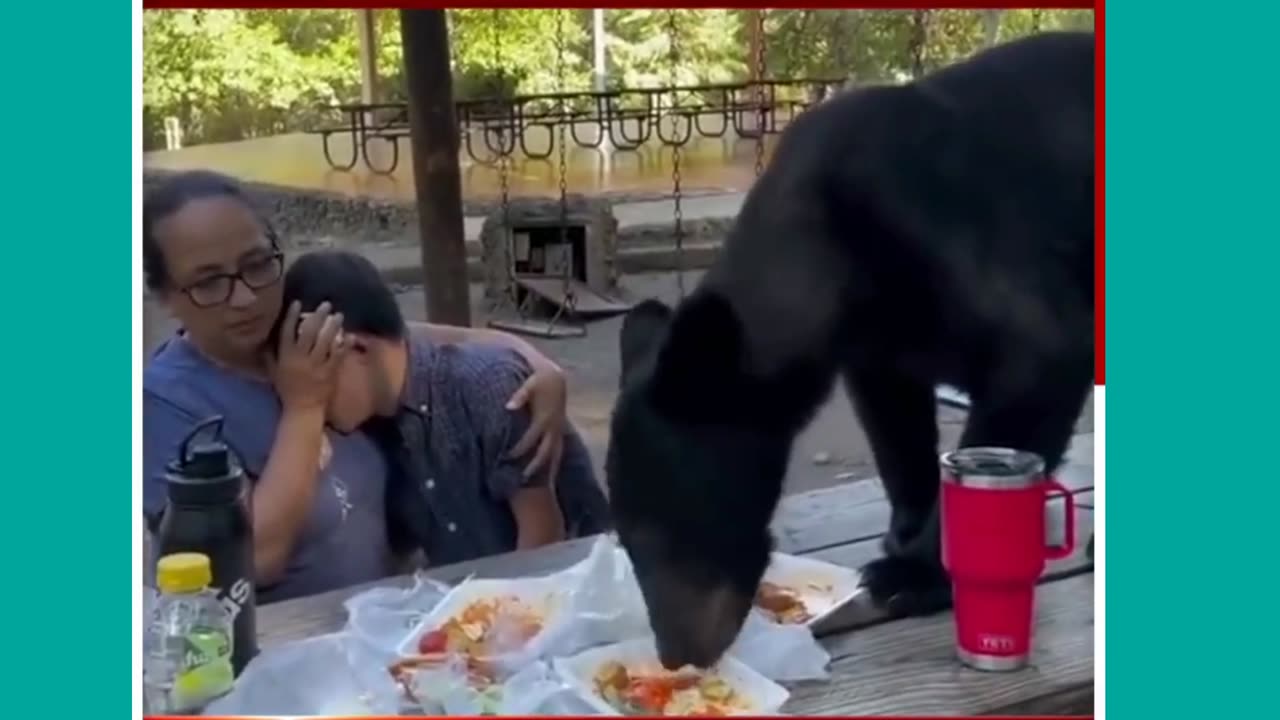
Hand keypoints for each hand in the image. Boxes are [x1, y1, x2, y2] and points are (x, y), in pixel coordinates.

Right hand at [271, 301, 345, 413]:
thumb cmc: (286, 389)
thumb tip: (266, 337)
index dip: (292, 316)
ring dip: (333, 327)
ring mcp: (317, 365)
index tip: (297, 303)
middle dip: (318, 316)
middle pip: (309, 333)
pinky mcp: (330, 372)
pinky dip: (344, 345)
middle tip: (326, 304)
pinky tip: (350, 335)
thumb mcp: (273, 371)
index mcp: (286, 357)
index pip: (287, 332)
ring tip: (339, 315)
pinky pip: (338, 356)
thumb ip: (270, 354)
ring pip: (325, 341)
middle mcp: (301, 358)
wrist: (302, 409)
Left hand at [506, 358, 567, 480]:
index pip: (530, 439)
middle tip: (521, 479)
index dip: (518, 449)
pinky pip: (558, 450)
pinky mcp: (559, 431)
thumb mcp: (530, 383)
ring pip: (554, 454)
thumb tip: (507, 407)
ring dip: (546, 468)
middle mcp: (553, 428)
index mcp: (544, 418)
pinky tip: (550, 473)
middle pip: (544, 452)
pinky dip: (553, 462)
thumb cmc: (540, 380)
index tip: (506, 458)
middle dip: (533, 466)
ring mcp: (558, 430)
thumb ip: (520, 395)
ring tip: (536, 481)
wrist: (557, 379)